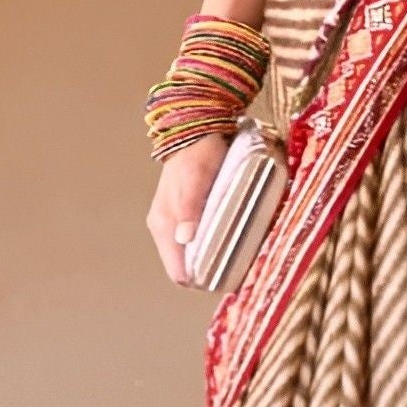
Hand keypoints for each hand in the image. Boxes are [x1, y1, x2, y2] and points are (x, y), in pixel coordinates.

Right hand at [148, 133, 227, 286]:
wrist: (195, 125)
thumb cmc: (197, 152)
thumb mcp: (196, 180)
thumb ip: (189, 209)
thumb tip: (184, 238)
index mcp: (164, 226)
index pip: (179, 273)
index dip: (201, 280)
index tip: (229, 278)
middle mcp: (166, 228)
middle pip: (188, 266)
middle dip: (212, 270)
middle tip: (242, 265)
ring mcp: (175, 220)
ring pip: (194, 253)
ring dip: (215, 256)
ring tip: (241, 251)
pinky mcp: (186, 212)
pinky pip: (199, 237)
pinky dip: (214, 240)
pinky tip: (233, 234)